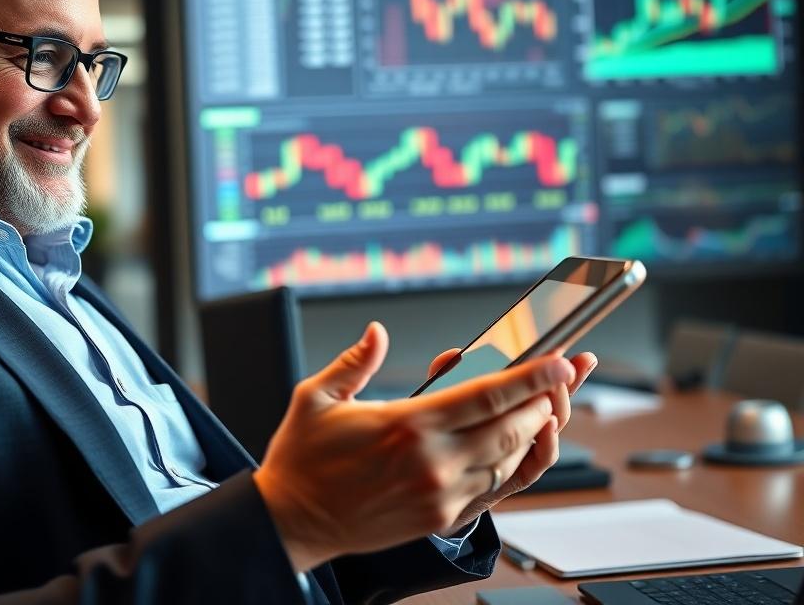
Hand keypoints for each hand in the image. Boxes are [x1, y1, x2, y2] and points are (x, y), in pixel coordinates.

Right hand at [253, 322, 575, 572]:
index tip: (562, 360)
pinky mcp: (441, 518)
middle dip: (544, 399)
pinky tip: (523, 445)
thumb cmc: (303, 460)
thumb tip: (376, 333)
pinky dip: (517, 465)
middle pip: (512, 427)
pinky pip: (496, 490)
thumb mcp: (315, 397)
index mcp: (407, 425)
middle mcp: (433, 462)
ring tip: (545, 405)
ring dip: (535, 430)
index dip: (531, 375)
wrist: (292, 522)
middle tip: (561, 376)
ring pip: (510, 459)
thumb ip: (354, 361)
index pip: (487, 394)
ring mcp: (441, 495)